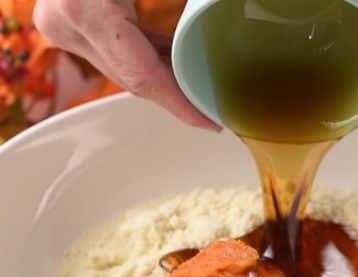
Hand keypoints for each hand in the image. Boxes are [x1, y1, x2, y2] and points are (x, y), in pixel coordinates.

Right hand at [34, 0, 219, 129]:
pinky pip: (118, 54)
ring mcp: (65, 27)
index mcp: (86, 9)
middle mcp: (68, 25)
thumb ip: (191, 3)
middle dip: (177, 96)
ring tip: (203, 90)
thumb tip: (231, 7)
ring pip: (127, 71)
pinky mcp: (70, 24)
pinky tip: (177, 64)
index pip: (144, 76)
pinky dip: (150, 60)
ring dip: (166, 80)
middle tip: (215, 107)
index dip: (179, 104)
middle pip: (136, 79)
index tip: (209, 122)